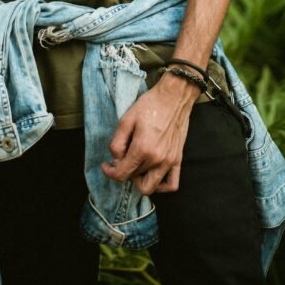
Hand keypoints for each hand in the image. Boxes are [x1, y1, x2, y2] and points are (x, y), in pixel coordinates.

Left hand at [100, 74, 198, 194]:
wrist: (174, 96)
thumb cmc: (150, 104)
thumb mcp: (126, 119)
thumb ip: (117, 142)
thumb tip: (115, 158)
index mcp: (142, 149)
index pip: (122, 174)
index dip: (110, 172)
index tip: (106, 165)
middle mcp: (157, 159)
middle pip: (134, 178)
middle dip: (124, 171)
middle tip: (121, 158)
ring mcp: (169, 161)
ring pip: (150, 187)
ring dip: (139, 180)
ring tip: (136, 167)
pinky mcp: (178, 159)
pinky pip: (171, 184)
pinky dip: (161, 186)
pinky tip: (153, 175)